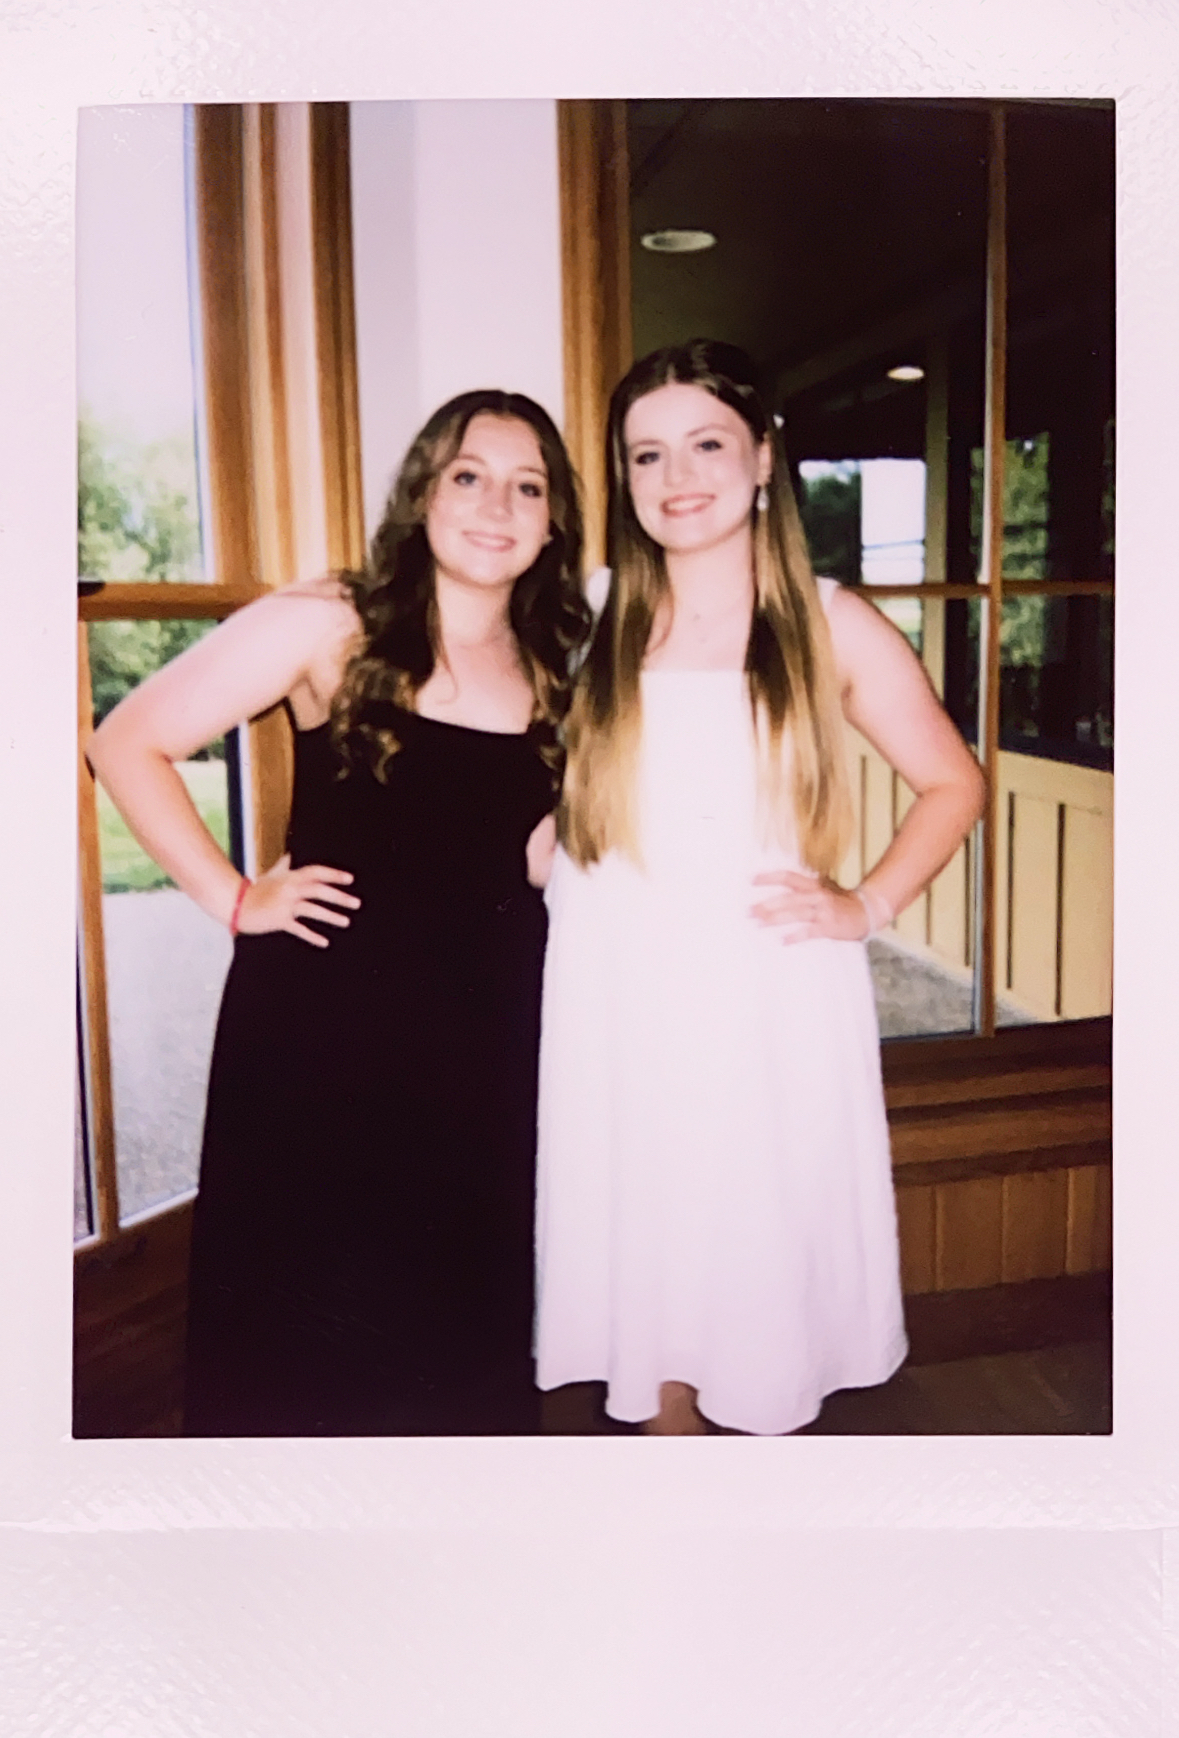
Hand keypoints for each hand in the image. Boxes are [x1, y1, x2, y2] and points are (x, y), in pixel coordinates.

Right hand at [235, 854, 360, 948]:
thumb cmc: (255, 890)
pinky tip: (325, 942)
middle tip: (356, 903)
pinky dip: (312, 936)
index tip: (350, 879)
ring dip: (331, 916)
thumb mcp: (271, 875)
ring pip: (313, 910)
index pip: (317, 872)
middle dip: (339, 897)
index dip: (334, 874)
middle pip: (319, 891)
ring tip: (346, 922)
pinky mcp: (279, 921)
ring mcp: (285, 905)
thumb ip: (284, 866)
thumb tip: (290, 855)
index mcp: (290, 877)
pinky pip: (299, 929)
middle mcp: (290, 889)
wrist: (235, 904)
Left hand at [750, 869, 868, 944]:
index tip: (752, 880)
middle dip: (767, 904)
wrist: (867, 911)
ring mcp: (823, 911)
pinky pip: (810, 931)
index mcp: (813, 885)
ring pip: (796, 913)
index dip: (770, 878)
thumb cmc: (840, 901)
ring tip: (759, 923)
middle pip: (788, 898)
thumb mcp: (822, 888)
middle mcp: (817, 895)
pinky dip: (796, 936)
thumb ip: (803, 888)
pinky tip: (783, 940)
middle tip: (749, 911)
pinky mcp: (829, 926)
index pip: (788, 877)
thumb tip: (780, 890)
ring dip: (776, 919)